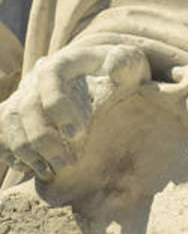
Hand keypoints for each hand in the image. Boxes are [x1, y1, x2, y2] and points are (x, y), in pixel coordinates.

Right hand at [0, 42, 148, 180]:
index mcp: (64, 62)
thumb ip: (124, 63)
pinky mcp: (16, 115)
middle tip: (66, 163)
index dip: (58, 105)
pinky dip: (9, 151)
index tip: (77, 133)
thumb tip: (114, 68)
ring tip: (49, 171)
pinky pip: (1, 132)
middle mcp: (37, 77)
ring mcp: (23, 95)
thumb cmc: (119, 74)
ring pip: (9, 121)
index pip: (50, 77)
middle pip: (26, 106)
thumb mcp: (129, 64)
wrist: (102, 79)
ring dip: (25, 150)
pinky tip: (29, 168)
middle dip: (43, 139)